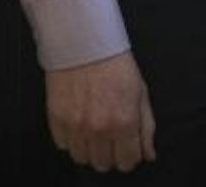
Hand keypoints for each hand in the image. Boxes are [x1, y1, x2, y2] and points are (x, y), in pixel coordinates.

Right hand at [47, 51, 155, 172]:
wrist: (84, 40)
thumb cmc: (114, 63)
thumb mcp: (140, 92)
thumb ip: (146, 127)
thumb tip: (148, 154)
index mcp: (124, 122)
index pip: (127, 162)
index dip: (129, 156)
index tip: (125, 148)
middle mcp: (100, 128)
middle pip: (103, 164)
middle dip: (109, 154)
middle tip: (108, 138)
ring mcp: (76, 124)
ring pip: (82, 158)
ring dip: (88, 149)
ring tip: (91, 131)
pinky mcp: (57, 117)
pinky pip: (62, 144)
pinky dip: (69, 138)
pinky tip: (76, 122)